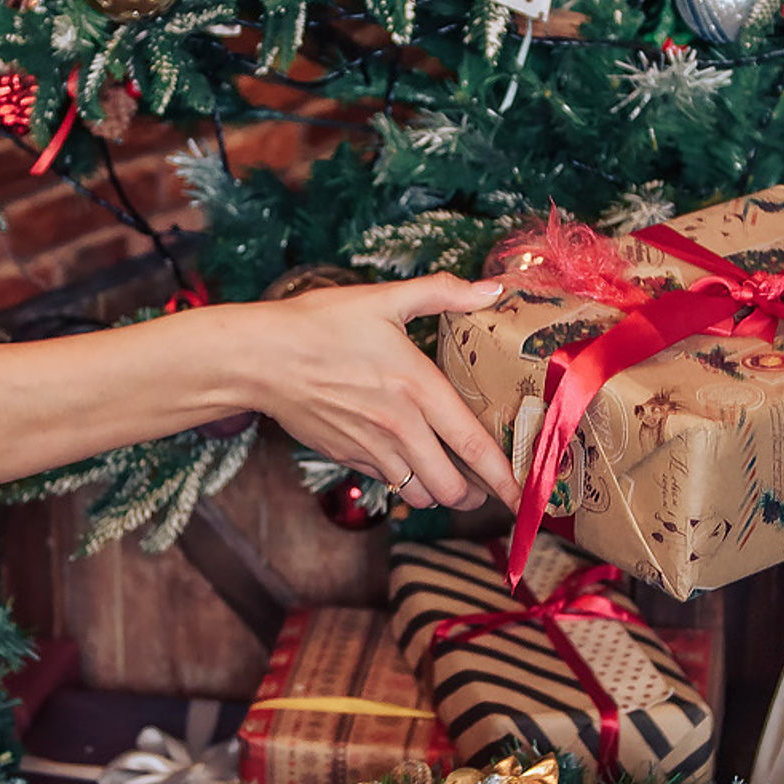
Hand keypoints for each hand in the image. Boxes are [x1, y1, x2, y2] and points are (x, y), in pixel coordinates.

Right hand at [228, 275, 522, 513]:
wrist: (260, 358)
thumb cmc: (319, 324)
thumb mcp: (382, 299)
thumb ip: (441, 293)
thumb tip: (491, 289)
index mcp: (417, 386)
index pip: (473, 444)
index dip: (504, 477)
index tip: (524, 494)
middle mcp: (398, 426)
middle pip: (451, 485)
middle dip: (475, 495)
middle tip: (487, 488)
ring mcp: (371, 447)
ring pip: (421, 493)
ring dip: (440, 493)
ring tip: (448, 478)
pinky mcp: (347, 456)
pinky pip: (388, 483)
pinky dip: (404, 482)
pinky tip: (405, 460)